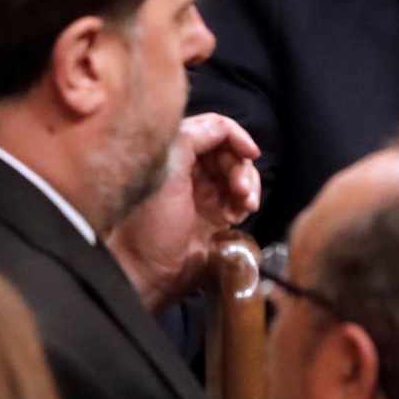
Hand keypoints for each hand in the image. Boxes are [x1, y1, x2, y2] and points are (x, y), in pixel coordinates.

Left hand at [107, 114, 260, 310]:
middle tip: (240, 190)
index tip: (250, 152)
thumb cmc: (150, 222)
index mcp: (175, 153)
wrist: (149, 271)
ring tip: (245, 204)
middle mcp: (191, 169)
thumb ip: (193, 137)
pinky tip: (240, 215)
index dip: (236, 136)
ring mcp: (206, 193)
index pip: (214, 129)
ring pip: (241, 174)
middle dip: (242, 167)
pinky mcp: (218, 215)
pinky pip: (243, 198)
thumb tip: (222, 127)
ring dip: (249, 185)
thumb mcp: (168, 169)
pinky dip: (247, 202)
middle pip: (232, 152)